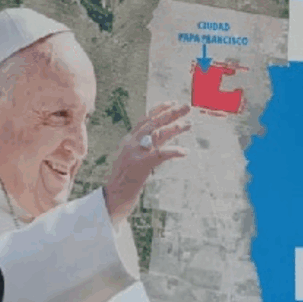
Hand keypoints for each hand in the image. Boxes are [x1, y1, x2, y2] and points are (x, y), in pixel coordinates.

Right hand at [103, 102, 191, 221]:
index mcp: (128, 141)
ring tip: (189, 123)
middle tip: (187, 106)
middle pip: (153, 123)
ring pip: (157, 135)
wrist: (112, 199)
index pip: (145, 120)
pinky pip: (160, 155)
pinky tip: (185, 151)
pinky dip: (173, 151)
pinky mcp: (140, 166)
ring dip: (175, 128)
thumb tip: (157, 141)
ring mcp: (134, 154)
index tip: (173, 102)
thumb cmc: (125, 182)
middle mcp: (130, 143)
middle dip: (171, 113)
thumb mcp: (132, 160)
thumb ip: (142, 149)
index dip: (159, 109)